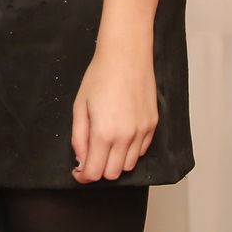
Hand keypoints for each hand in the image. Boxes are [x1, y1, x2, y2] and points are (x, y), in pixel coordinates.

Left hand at [69, 44, 156, 182]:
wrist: (126, 55)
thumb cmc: (99, 76)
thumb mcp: (80, 106)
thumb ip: (79, 138)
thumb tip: (81, 161)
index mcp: (104, 133)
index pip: (94, 173)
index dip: (83, 176)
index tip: (78, 172)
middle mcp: (126, 137)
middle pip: (112, 174)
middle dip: (98, 170)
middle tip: (90, 156)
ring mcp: (142, 131)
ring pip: (129, 166)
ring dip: (115, 162)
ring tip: (106, 144)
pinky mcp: (153, 125)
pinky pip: (142, 151)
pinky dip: (130, 151)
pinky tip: (121, 135)